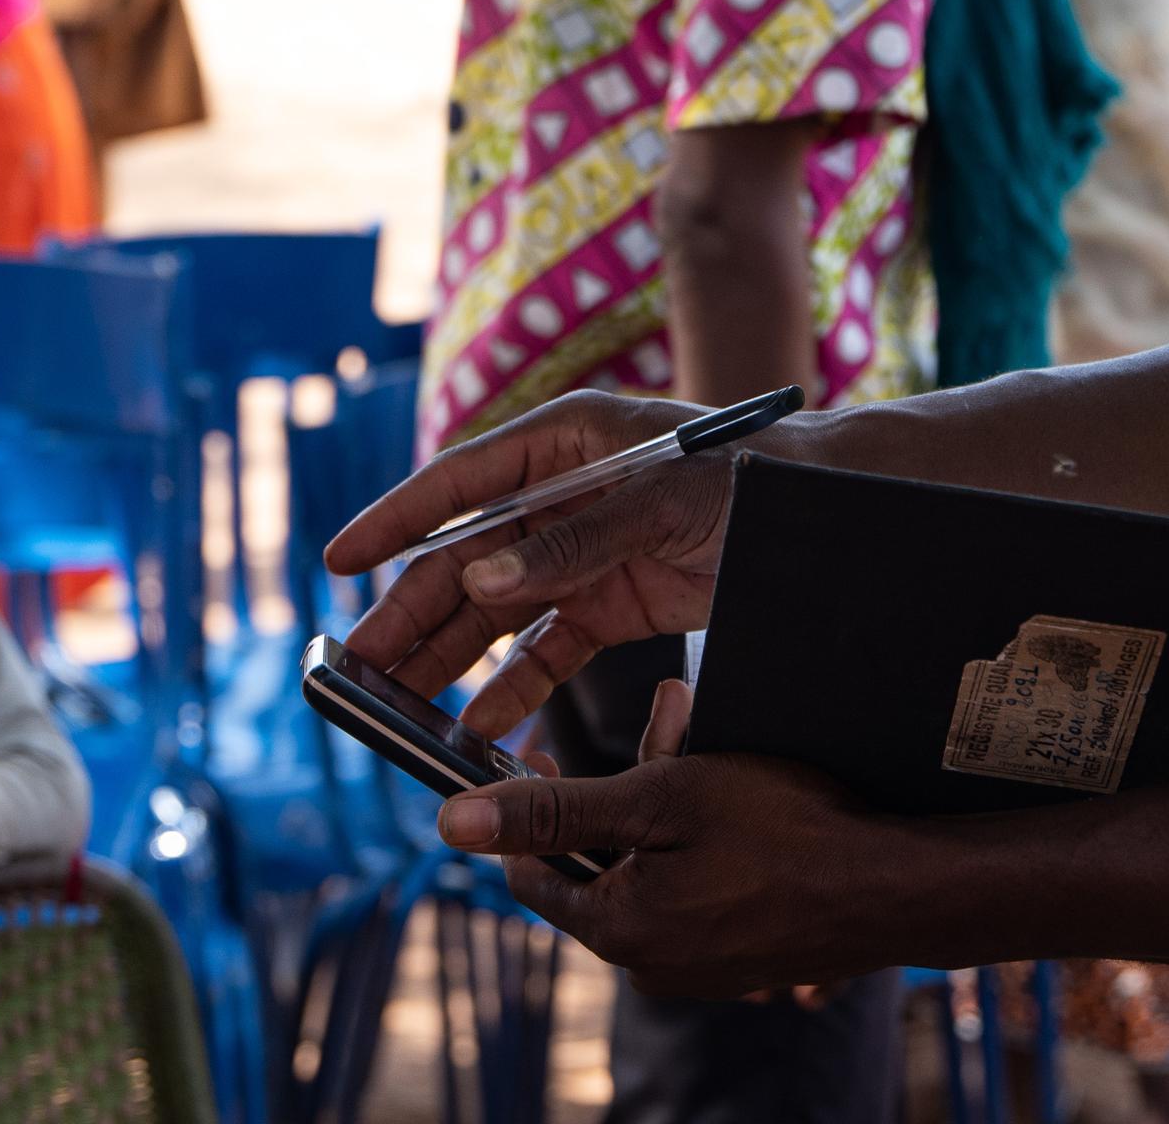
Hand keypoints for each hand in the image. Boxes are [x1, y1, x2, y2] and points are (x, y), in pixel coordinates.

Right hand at [325, 389, 740, 734]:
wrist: (828, 518)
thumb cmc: (753, 480)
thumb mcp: (662, 501)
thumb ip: (574, 541)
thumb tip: (482, 578)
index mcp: (563, 443)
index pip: (459, 482)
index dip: (396, 521)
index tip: (340, 559)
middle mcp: (561, 496)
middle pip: (467, 559)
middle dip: (412, 614)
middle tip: (359, 668)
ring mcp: (584, 553)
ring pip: (498, 611)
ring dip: (451, 658)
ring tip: (401, 706)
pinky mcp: (614, 603)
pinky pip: (549, 648)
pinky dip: (517, 686)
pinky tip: (481, 725)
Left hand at [433, 677, 922, 996]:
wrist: (898, 885)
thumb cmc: (788, 831)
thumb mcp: (661, 798)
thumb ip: (555, 811)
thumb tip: (453, 823)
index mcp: (617, 930)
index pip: (530, 870)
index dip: (534, 803)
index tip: (556, 746)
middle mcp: (647, 965)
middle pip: (596, 864)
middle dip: (620, 790)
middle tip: (668, 722)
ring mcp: (696, 968)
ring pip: (648, 870)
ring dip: (666, 806)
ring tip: (708, 743)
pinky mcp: (735, 958)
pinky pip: (693, 892)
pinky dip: (702, 843)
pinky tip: (739, 798)